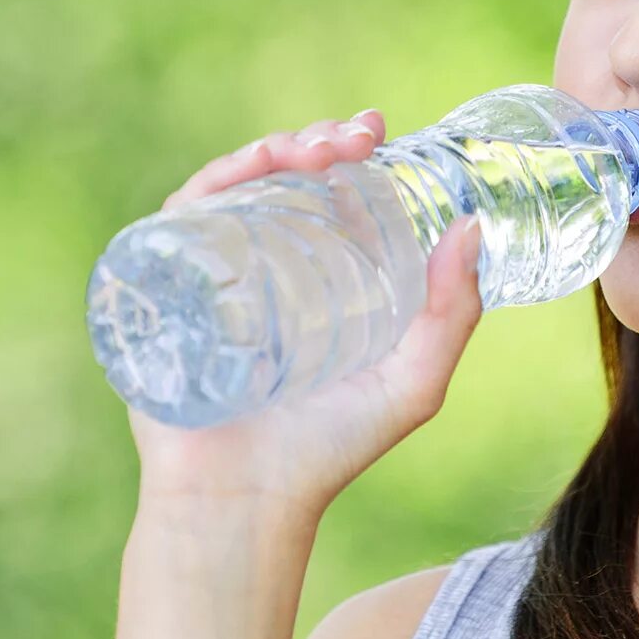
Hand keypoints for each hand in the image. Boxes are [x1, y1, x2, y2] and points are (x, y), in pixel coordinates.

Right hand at [127, 109, 484, 519]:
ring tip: (315, 150)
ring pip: (237, 188)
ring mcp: (216, 275)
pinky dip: (210, 185)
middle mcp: (271, 270)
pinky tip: (248, 172)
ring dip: (272, 151)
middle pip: (287, 183)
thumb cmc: (330, 450)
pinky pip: (179, 219)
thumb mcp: (414, 381)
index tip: (380, 134)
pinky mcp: (166, 289)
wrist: (242, 503)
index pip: (339, 199)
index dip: (357, 158)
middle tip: (357, 136)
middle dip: (320, 142)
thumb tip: (473, 226)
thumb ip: (453, 315)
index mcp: (327, 282)